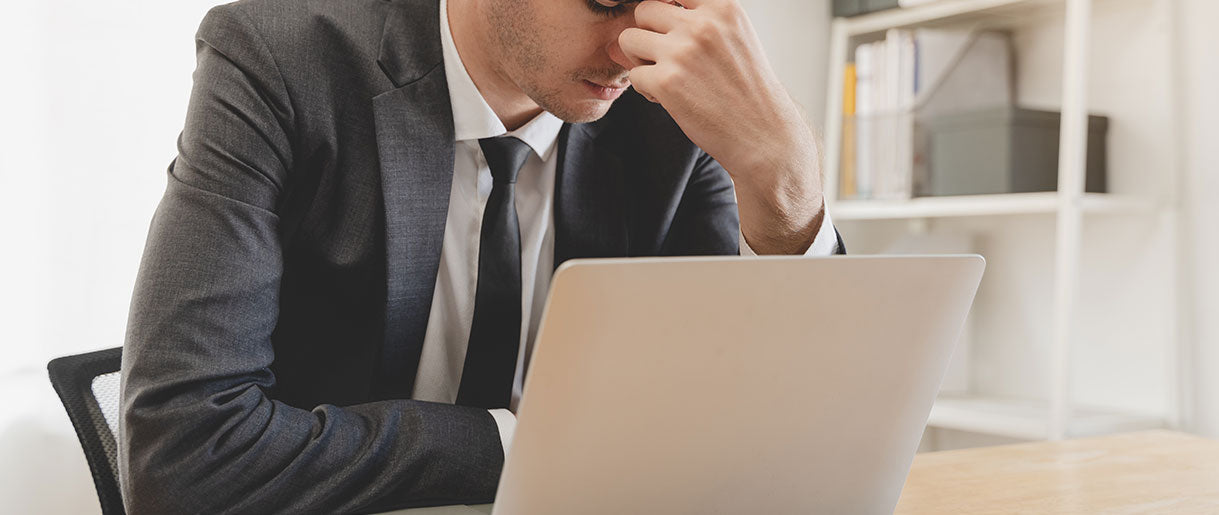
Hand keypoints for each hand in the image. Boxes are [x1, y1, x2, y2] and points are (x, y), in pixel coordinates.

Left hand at [618, 0, 824, 253]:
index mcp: (722, 7)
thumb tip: (635, 24)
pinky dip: (645, 88)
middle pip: (644, 10)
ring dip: (639, 59)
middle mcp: (702, 24)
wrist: (763, 135)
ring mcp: (682, 52)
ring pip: (628, 39)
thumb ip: (694, 22)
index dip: (665, 13)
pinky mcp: (667, 82)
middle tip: (663, 58)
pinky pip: (633, 75)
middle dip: (647, 34)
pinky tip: (668, 98)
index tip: (671, 33)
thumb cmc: (747, 90)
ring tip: (663, 76)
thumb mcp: (734, 39)